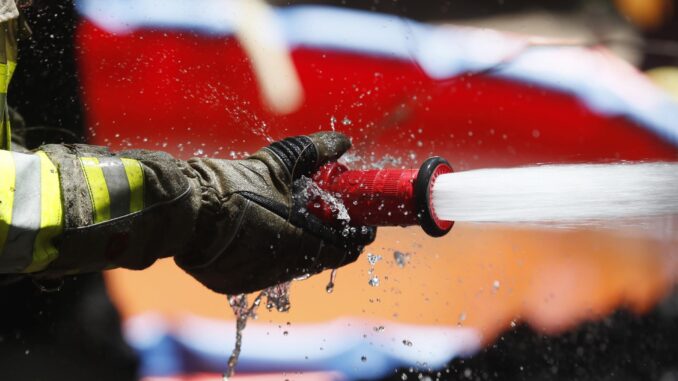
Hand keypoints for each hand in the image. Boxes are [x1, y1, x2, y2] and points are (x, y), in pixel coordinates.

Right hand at [174, 132, 375, 293]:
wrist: (183, 210)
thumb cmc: (234, 187)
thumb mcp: (277, 163)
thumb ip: (315, 151)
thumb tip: (342, 141)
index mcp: (301, 244)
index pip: (344, 250)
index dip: (355, 235)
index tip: (359, 224)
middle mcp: (282, 270)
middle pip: (315, 257)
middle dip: (322, 237)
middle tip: (319, 215)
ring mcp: (255, 280)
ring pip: (286, 265)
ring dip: (292, 245)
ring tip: (283, 219)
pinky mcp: (231, 283)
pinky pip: (257, 269)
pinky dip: (262, 252)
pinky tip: (253, 232)